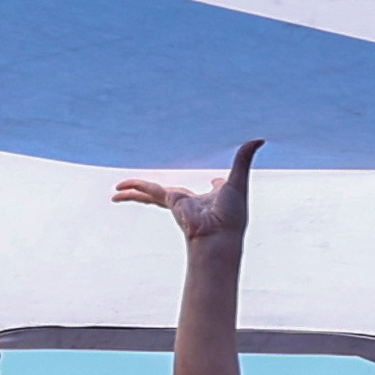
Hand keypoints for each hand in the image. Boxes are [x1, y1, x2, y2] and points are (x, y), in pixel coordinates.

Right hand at [113, 140, 258, 250]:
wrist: (218, 235)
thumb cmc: (231, 215)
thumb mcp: (238, 182)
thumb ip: (243, 159)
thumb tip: (258, 139)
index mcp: (211, 200)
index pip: (210, 192)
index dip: (215, 186)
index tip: (216, 182)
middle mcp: (191, 202)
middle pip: (169, 193)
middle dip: (156, 192)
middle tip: (143, 189)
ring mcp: (177, 203)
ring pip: (151, 192)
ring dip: (135, 191)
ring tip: (116, 191)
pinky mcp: (169, 201)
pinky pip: (148, 190)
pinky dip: (134, 188)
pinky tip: (119, 189)